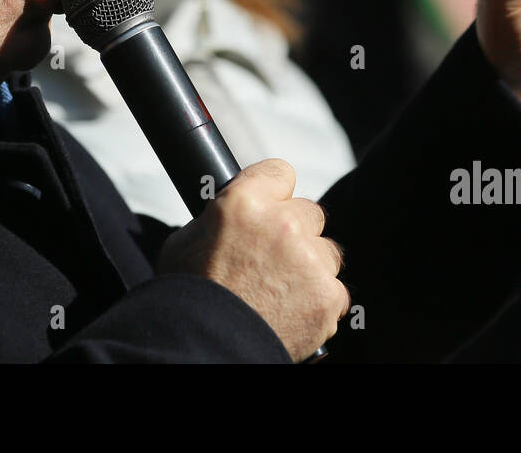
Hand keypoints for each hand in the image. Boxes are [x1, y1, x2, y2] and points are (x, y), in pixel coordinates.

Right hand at [155, 159, 347, 360]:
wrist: (205, 347)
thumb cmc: (190, 299)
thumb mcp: (186, 241)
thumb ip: (217, 218)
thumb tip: (225, 214)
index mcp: (244, 203)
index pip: (280, 172)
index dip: (274, 191)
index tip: (272, 204)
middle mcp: (282, 224)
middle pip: (308, 212)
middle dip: (294, 232)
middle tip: (271, 259)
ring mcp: (309, 260)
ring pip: (327, 251)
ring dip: (311, 266)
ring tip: (281, 291)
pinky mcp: (327, 295)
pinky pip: (335, 289)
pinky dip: (318, 301)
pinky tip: (293, 311)